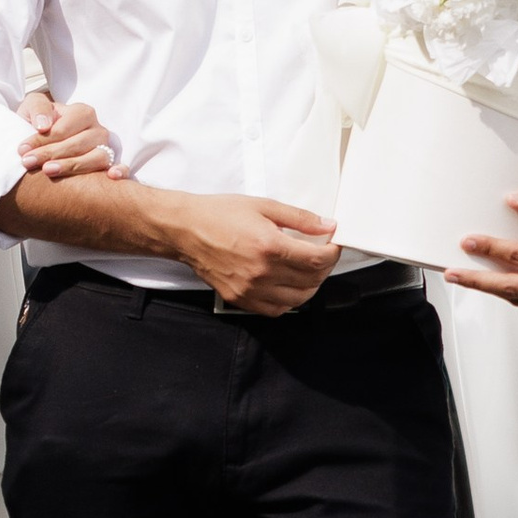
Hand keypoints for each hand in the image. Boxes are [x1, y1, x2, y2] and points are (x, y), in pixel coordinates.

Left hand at [21, 91, 122, 182]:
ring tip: (48, 171)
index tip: (22, 150)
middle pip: (78, 144)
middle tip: (27, 162)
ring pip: (96, 158)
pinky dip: (120, 170)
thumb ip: (38, 109)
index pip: (63, 129)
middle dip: (50, 154)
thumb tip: (44, 125)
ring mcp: (106, 148)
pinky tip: (111, 177)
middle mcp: (98, 130)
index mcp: (82, 112)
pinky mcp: (110, 164)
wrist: (41, 136)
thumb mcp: (32, 107)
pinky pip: (120, 166)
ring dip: (73, 166)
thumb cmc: (38, 122)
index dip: (41, 139)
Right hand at [169, 193, 342, 314]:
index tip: (333, 246)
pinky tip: (287, 286)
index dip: (333, 254)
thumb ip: (299, 218)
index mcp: (269, 246)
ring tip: (307, 272)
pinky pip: (275, 310)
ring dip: (310, 286)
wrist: (185, 230)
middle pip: (311, 280)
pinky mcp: (240, 298)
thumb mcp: (263, 206)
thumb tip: (326, 226)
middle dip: (324, 268)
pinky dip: (289, 302)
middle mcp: (261, 272)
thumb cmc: (218, 215)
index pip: (317, 260)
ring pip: (297, 300)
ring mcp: (250, 289)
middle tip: (322, 256)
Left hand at [449, 191, 517, 323]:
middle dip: (476, 281)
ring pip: (517, 297)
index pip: (517, 256)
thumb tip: (511, 200)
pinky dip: (512, 292)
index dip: (490, 248)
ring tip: (466, 277)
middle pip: (509, 287)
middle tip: (452, 274)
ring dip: (490, 287)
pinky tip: (496, 281)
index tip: (468, 242)